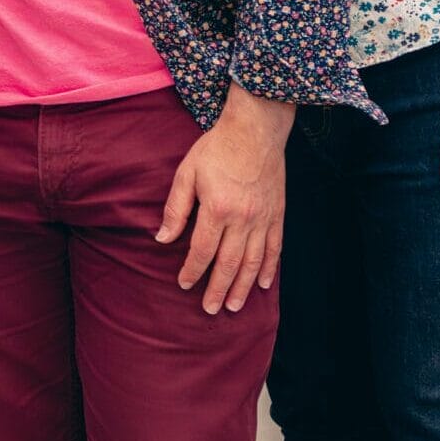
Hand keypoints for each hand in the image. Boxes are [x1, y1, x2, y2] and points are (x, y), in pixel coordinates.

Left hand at [156, 89, 291, 314]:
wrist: (255, 131)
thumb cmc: (216, 149)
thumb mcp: (186, 174)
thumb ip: (176, 208)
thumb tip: (162, 238)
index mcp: (217, 209)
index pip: (202, 250)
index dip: (192, 270)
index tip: (184, 285)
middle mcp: (243, 219)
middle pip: (230, 263)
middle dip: (218, 289)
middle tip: (210, 309)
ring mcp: (263, 219)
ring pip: (254, 262)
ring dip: (244, 287)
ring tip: (235, 306)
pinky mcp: (277, 215)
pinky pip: (275, 249)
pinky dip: (269, 269)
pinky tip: (264, 284)